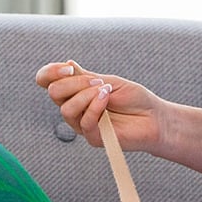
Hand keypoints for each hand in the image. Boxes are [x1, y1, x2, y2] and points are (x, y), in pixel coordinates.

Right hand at [35, 60, 161, 151]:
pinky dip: (95, 106)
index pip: (46, 81)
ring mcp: (81, 124)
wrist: (155, 118)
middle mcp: (74, 108)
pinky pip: (84, 121)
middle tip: (97, 80)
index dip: (50, 72)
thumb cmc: (134, 99)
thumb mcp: (107, 81)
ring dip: (86, 94)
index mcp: (74, 92)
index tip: (68, 68)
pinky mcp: (93, 137)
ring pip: (66, 108)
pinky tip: (107, 99)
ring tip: (106, 91)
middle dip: (73, 82)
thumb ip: (85, 77)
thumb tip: (68, 64)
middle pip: (53, 93)